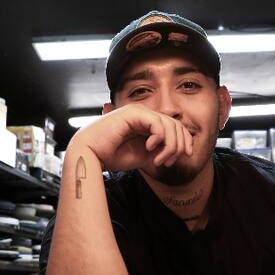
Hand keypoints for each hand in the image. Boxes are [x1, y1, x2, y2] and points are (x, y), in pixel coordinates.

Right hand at [70, 103, 192, 171]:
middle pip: (176, 125)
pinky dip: (159, 138)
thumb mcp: (144, 155)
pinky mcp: (133, 113)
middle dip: (180, 145)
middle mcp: (145, 115)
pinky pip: (157, 123)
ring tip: (159, 159)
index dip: (184, 141)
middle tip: (169, 161)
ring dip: (170, 145)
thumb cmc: (112, 155)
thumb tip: (178, 151)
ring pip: (169, 124)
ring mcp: (139, 112)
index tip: (183, 157)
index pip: (175, 126)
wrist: (91, 154)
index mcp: (148, 124)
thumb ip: (160, 150)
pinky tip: (150, 148)